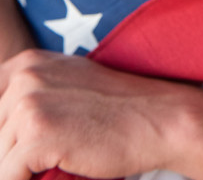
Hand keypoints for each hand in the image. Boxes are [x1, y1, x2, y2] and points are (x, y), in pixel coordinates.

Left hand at [0, 49, 185, 179]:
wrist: (158, 118)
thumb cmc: (116, 109)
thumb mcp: (65, 84)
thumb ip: (30, 95)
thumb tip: (3, 132)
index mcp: (27, 63)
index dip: (6, 135)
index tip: (21, 144)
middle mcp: (25, 77)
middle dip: (15, 154)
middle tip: (55, 152)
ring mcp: (30, 104)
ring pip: (0, 159)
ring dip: (22, 169)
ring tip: (60, 158)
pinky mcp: (38, 136)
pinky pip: (8, 176)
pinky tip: (59, 168)